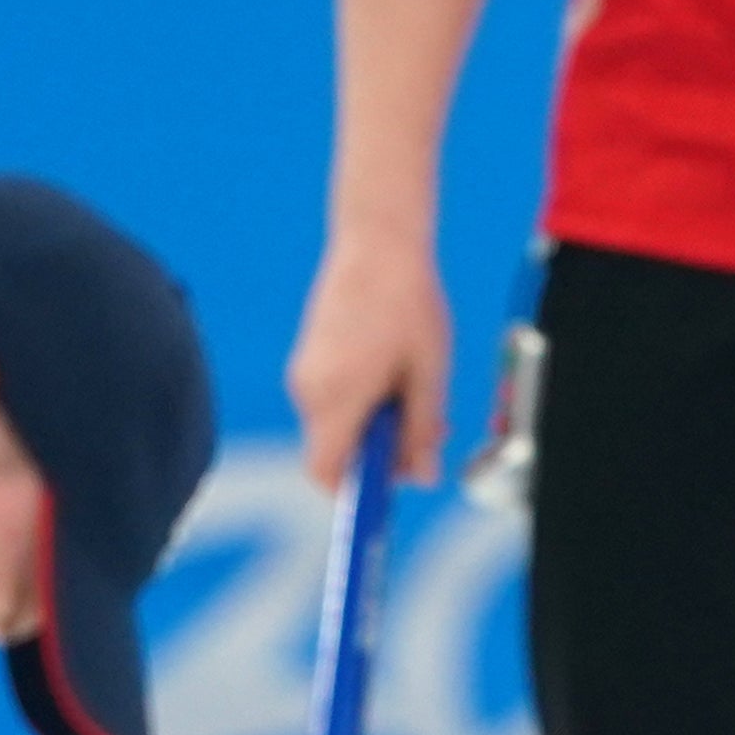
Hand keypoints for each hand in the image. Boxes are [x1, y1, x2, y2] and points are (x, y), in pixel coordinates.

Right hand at [284, 229, 451, 485]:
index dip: (354, 493)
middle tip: (429, 432)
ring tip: (417, 390)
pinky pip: (333, 399)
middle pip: (336, 452)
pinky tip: (395, 372)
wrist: (377, 239)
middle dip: (380, 455)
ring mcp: (305, 372)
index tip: (388, 495)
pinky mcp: (309, 357)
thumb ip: (422, 430)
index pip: (327, 473)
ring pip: (337, 425)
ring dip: (375, 424)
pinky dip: (363, 401)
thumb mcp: (429, 373)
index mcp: (338, 397)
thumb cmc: (408, 302)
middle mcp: (309, 390)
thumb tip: (422, 478)